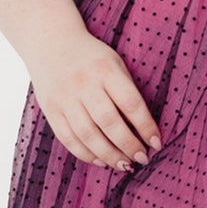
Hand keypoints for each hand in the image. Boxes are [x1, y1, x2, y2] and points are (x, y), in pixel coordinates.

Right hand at [27, 32, 161, 169]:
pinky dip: (86, 154)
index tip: (156, 143)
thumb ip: (127, 92)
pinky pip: (69, 139)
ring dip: (109, 155)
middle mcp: (84, 84)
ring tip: (125, 165)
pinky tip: (101, 161)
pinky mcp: (50, 109)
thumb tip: (142, 131)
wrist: (50, 42)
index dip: (146, 127)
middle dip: (128, 145)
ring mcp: (64, 98)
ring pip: (88, 135)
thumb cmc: (92, 58)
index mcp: (105, 69)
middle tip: (142, 159)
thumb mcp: (115, 63)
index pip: (131, 103)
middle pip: (109, 123)